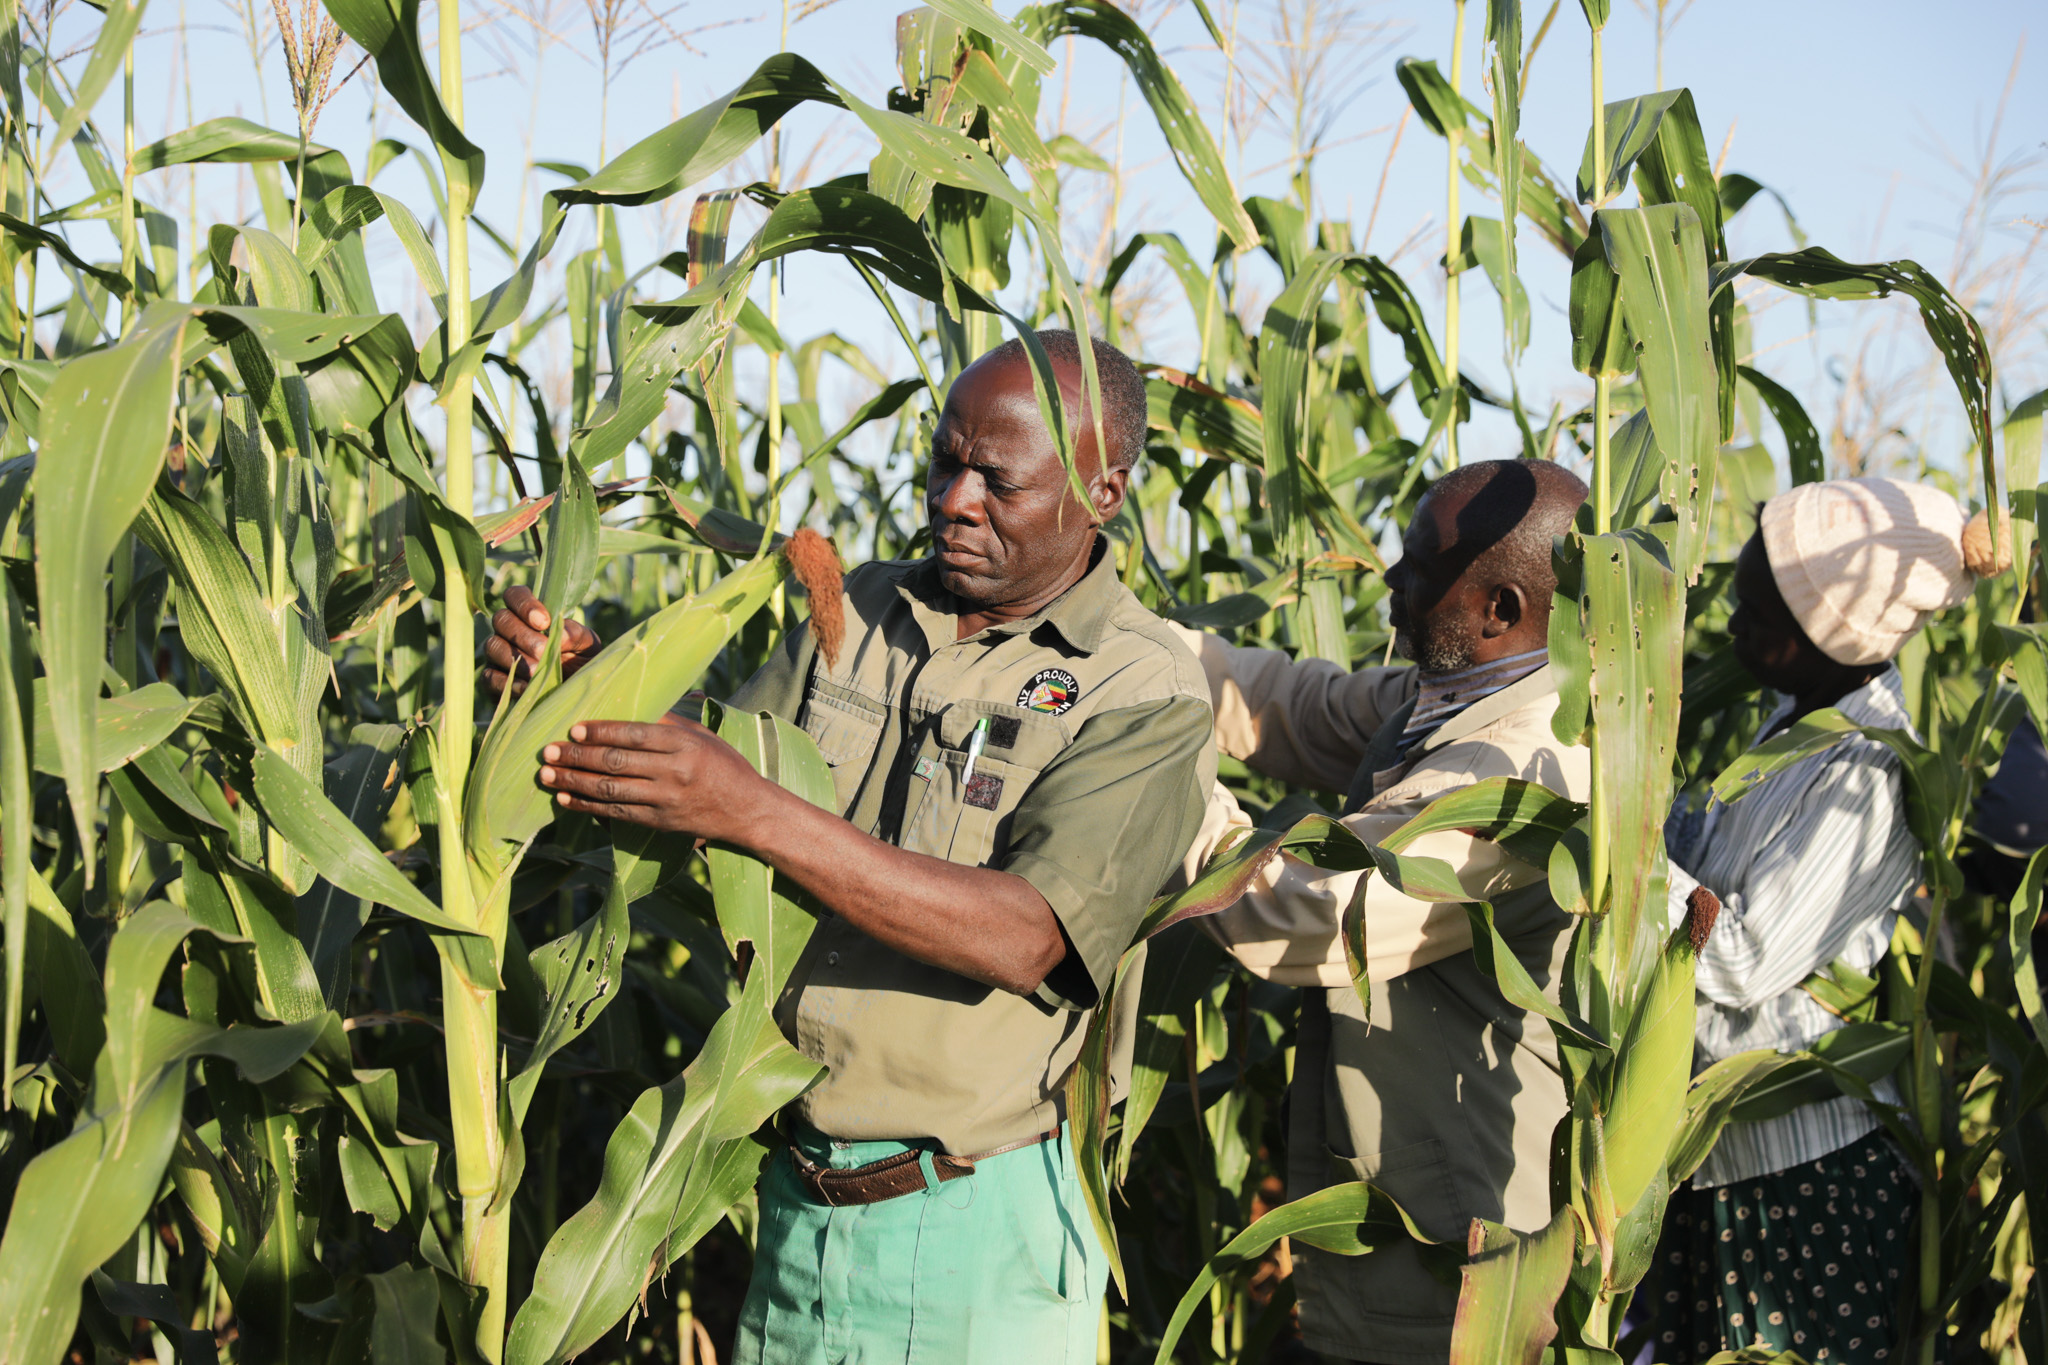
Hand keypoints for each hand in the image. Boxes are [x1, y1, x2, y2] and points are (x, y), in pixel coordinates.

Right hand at [483, 584, 602, 696]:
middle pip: (501, 620)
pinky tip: (527, 687)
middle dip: (523, 635)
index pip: (514, 595)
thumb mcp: (587, 644)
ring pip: (493, 646)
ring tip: (538, 671)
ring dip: (515, 658)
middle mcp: (509, 630)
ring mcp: (498, 654)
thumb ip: (576, 634)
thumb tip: (560, 636)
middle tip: (543, 650)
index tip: (544, 622)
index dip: (524, 604)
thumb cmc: (582, 660)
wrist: (579, 691)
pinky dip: (507, 682)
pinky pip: (490, 677)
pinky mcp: (494, 680)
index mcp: (529, 614)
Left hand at [537, 719, 774, 841]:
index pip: (635, 734)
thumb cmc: (724, 765)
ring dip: (573, 782)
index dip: (601, 731)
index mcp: (685, 744)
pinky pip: (616, 813)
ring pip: (610, 790)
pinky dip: (587, 806)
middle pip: (616, 762)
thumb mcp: (701, 735)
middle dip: (577, 756)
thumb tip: (628, 705)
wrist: (748, 811)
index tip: (573, 727)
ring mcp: (665, 800)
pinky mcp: (659, 822)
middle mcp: (674, 772)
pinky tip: (566, 799)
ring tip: (546, 775)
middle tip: (547, 751)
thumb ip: (666, 723)